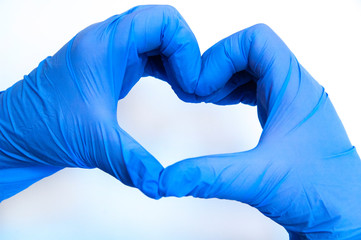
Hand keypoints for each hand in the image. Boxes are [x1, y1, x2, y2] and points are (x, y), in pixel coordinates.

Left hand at [0, 5, 201, 200]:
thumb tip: (162, 184)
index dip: (185, 48)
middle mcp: (108, 41)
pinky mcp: (113, 67)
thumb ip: (131, 163)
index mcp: (104, 45)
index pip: (162, 21)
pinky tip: (174, 89)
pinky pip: (150, 54)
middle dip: (186, 54)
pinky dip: (168, 68)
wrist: (16, 134)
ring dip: (178, 61)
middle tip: (191, 87)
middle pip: (164, 26)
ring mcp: (111, 53)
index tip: (188, 82)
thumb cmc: (41, 127)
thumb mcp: (93, 143)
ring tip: (186, 91)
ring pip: (159, 39)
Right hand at [160, 24, 360, 238]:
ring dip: (224, 78)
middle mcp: (296, 88)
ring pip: (252, 68)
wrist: (343, 215)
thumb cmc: (319, 195)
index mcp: (295, 90)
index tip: (205, 85)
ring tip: (205, 99)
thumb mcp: (258, 181)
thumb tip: (168, 179)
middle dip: (218, 67)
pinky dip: (233, 89)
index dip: (222, 55)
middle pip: (249, 51)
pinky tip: (221, 104)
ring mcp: (291, 100)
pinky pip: (256, 86)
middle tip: (197, 93)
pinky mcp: (285, 115)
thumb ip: (209, 176)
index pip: (255, 41)